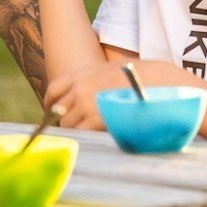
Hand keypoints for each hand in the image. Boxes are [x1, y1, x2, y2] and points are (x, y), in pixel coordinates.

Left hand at [44, 58, 179, 129]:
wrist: (156, 80)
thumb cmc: (137, 76)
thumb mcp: (107, 70)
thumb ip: (89, 81)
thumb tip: (78, 95)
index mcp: (80, 73)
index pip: (53, 90)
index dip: (50, 103)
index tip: (51, 112)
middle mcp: (78, 88)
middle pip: (58, 110)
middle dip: (62, 120)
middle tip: (71, 128)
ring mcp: (85, 103)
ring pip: (67, 124)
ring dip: (74, 130)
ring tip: (87, 132)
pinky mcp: (95, 118)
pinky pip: (80, 132)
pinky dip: (84, 136)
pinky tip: (92, 135)